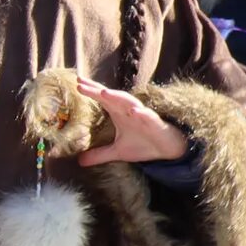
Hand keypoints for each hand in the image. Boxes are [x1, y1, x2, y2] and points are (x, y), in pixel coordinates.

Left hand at [72, 79, 188, 164]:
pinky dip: (143, 114)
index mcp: (119, 113)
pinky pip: (149, 117)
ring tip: (103, 92)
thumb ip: (99, 155)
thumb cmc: (144, 145)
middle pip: (111, 97)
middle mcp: (129, 111)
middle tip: (81, 83)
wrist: (169, 150)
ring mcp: (143, 115)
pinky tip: (136, 111)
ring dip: (117, 97)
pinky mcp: (156, 124)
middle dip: (97, 90)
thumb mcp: (118, 152)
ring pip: (129, 103)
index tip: (76, 83)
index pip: (103, 99)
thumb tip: (79, 162)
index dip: (90, 90)